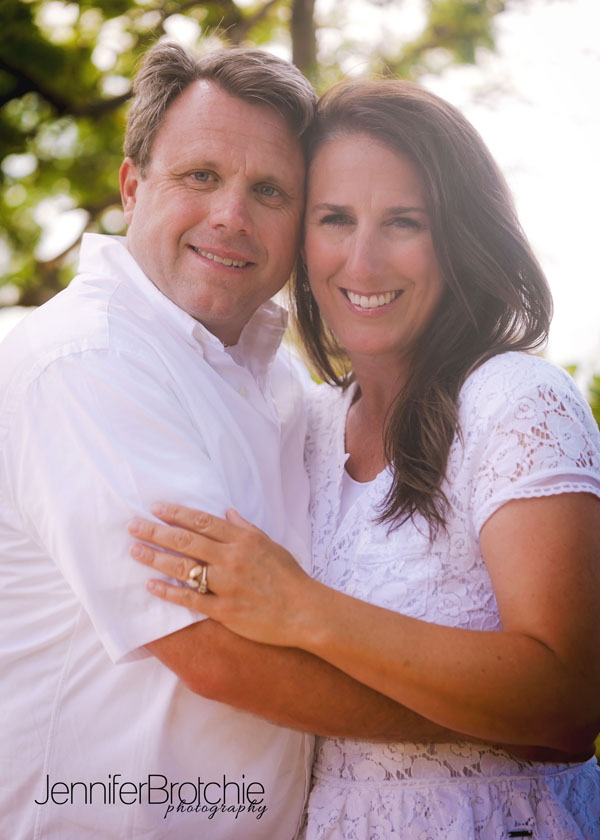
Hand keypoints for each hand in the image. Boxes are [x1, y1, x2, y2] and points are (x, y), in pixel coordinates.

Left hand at [128, 503, 313, 646]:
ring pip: (183, 568)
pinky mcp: (224, 610)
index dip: (176, 513)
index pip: (202, 521)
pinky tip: (150, 585)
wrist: (304, 611)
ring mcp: (226, 585)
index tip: (155, 508)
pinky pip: (190, 599)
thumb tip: (226, 511)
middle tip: (133, 525)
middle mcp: (231, 559)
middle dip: (156, 532)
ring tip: (135, 550)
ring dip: (156, 558)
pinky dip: (168, 592)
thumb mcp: (270, 544)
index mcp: (242, 540)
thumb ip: (245, 528)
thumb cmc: (289, 577)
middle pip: (186, 541)